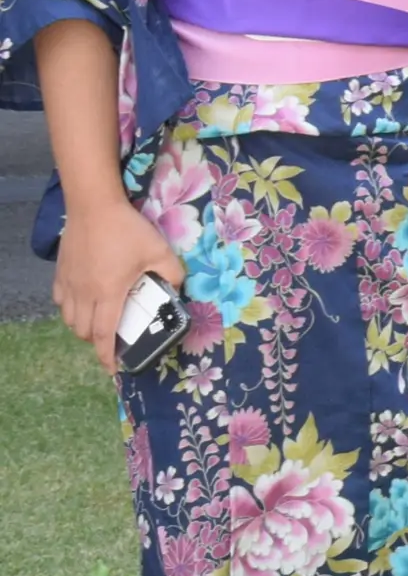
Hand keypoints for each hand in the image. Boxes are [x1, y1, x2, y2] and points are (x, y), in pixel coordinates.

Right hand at [54, 195, 180, 376]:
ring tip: (99, 323)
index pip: (104, 334)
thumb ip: (173, 273)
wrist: (93, 206)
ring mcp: (69, 284)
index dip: (108, 355)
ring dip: (83, 327)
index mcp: (108, 294)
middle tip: (113, 340)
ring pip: (69, 319)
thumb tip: (178, 289)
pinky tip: (83, 302)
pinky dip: (71, 310)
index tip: (113, 369)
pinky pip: (61, 301)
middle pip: (84, 331)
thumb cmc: (127, 230)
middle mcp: (84, 294)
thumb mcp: (160, 250)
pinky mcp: (61, 273)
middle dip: (97, 342)